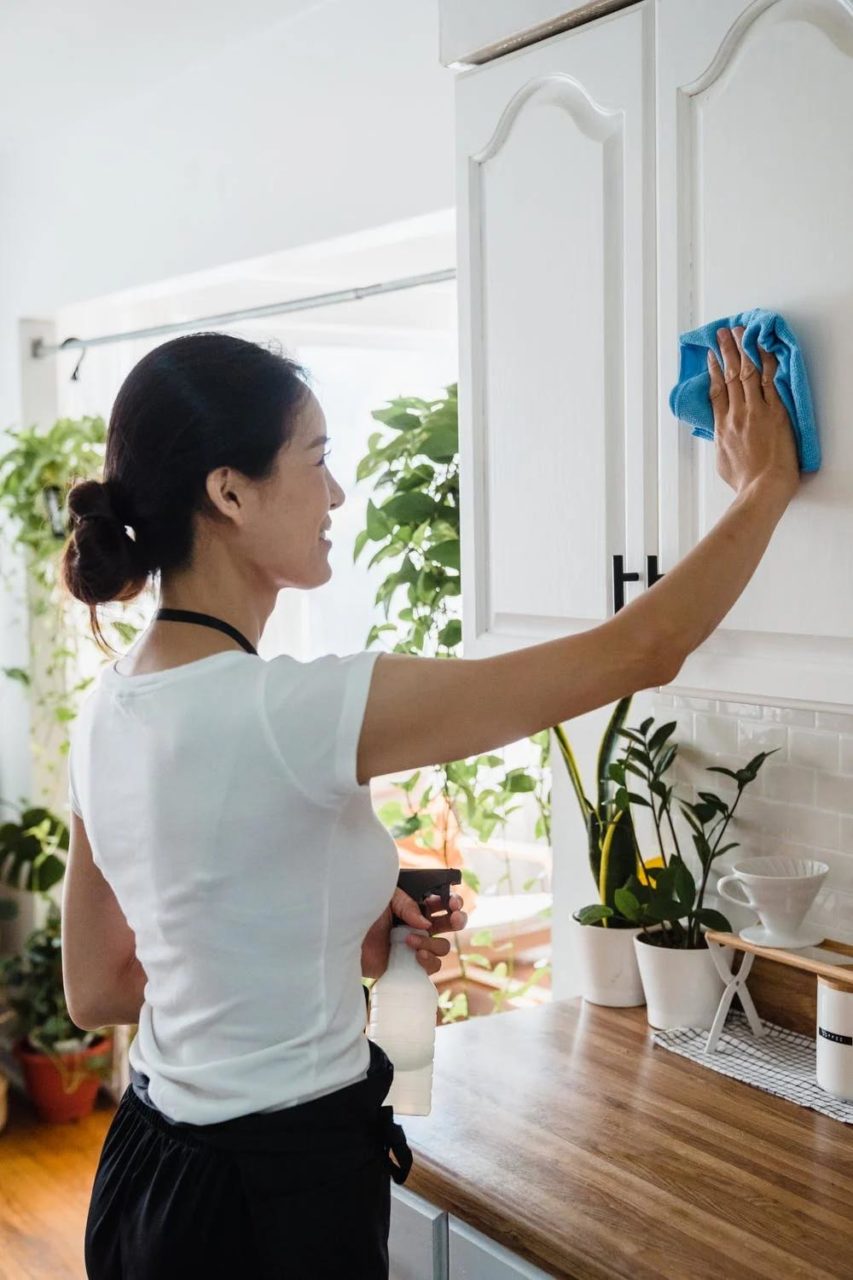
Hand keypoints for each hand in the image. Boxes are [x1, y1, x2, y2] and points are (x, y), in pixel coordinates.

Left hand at [360, 887, 467, 979]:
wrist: (344, 941)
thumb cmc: (362, 915)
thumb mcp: (386, 899)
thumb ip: (407, 904)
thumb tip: (426, 923)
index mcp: (414, 906)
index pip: (442, 903)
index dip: (453, 903)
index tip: (452, 904)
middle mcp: (418, 926)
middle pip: (450, 924)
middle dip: (457, 920)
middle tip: (454, 918)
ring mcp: (416, 946)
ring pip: (443, 947)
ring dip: (433, 943)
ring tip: (410, 940)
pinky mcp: (411, 965)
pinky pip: (433, 966)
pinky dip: (428, 960)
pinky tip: (416, 954)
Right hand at [709, 325, 799, 501]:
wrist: (763, 487)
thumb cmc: (745, 482)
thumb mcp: (722, 461)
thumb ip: (721, 443)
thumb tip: (721, 437)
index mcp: (722, 427)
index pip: (716, 391)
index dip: (713, 371)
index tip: (712, 357)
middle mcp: (736, 414)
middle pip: (730, 376)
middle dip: (726, 352)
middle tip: (723, 334)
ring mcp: (755, 411)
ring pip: (747, 373)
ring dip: (743, 349)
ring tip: (740, 332)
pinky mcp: (775, 412)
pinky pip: (769, 381)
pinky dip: (765, 362)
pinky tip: (762, 348)